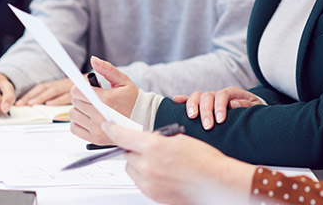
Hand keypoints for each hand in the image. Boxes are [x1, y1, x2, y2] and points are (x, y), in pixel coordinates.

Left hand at [17, 78, 72, 105]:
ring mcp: (68, 88)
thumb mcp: (65, 93)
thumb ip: (54, 99)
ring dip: (41, 97)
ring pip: (53, 91)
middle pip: (43, 88)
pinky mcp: (75, 93)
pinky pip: (66, 97)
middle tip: (20, 104)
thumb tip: (40, 107)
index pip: (40, 88)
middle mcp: (60, 84)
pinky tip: (49, 104)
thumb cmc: (76, 91)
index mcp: (56, 85)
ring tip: (31, 103)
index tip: (19, 102)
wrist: (96, 83)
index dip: (29, 94)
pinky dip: (57, 100)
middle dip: (31, 96)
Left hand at [69, 56, 139, 143]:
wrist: (142, 118)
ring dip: (79, 110)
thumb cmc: (131, 99)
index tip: (85, 88)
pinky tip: (88, 118)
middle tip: (92, 97)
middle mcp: (100, 116)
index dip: (79, 87)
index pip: (78, 92)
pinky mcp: (94, 139)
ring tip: (91, 108)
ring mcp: (97, 129)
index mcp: (106, 100)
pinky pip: (74, 128)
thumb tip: (93, 60)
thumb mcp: (122, 80)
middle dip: (81, 97)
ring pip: (73, 115)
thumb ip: (107, 69)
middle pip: (75, 102)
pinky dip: (78, 122)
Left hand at [102, 121, 255, 204]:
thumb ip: (156, 139)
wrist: (215, 182)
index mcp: (154, 146)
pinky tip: (164, 173)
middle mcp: (147, 166)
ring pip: (132, 169)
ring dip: (140, 164)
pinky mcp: (152, 195)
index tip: (107, 126)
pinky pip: (140, 182)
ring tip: (161, 162)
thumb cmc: (203, 160)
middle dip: (135, 150)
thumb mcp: (178, 139)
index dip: (112, 129)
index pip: (122, 136)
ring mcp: (148, 183)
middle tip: (151, 148)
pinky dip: (146, 176)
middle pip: (127, 154)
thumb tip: (144, 141)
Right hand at [172, 87, 263, 129]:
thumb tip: (232, 105)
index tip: (220, 120)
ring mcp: (209, 98)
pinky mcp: (202, 105)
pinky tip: (175, 101)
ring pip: (197, 96)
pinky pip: (190, 99)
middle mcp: (218, 94)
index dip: (220, 107)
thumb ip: (245, 105)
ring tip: (192, 117)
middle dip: (206, 111)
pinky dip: (183, 100)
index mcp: (232, 93)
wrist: (250, 110)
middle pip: (208, 96)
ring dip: (192, 106)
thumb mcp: (254, 107)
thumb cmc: (252, 111)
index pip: (222, 96)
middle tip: (208, 126)